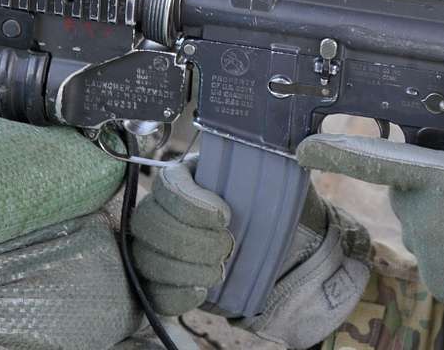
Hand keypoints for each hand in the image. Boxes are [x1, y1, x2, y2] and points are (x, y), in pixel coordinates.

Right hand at [130, 156, 369, 347]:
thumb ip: (283, 167)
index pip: (169, 183)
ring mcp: (164, 247)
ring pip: (147, 257)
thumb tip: (296, 149)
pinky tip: (203, 291)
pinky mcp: (167, 282)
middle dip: (187, 239)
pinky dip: (176, 294)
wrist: (295, 262)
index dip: (189, 202)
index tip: (226, 216)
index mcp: (196, 178)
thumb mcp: (289, 187)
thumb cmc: (289, 218)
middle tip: (226, 249)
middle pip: (148, 222)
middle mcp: (171, 209)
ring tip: (220, 272)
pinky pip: (152, 291)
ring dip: (184, 268)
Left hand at [297, 75, 443, 348]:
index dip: (335, 152)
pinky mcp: (436, 280)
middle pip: (408, 187)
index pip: (375, 160)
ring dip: (443, 212)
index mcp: (440, 178)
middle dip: (429, 180)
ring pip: (421, 219)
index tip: (304, 147)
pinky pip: (434, 251)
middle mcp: (423, 216)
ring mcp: (427, 252)